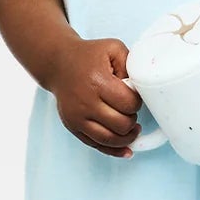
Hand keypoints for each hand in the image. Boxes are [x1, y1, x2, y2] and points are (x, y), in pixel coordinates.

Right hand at [46, 36, 143, 157]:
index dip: (137, 102)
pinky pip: (96, 145)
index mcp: (98, 81)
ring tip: (132, 129)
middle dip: (132, 120)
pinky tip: (127, 150)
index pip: (128, 104)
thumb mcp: (113, 48)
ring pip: (110, 140)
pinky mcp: (72, 127)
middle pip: (121, 125)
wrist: (58, 64)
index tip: (135, 97)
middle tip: (131, 111)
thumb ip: (131, 65)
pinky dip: (114, 150)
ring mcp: (77, 117)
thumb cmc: (89, 56)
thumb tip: (141, 89)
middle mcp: (85, 102)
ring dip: (127, 137)